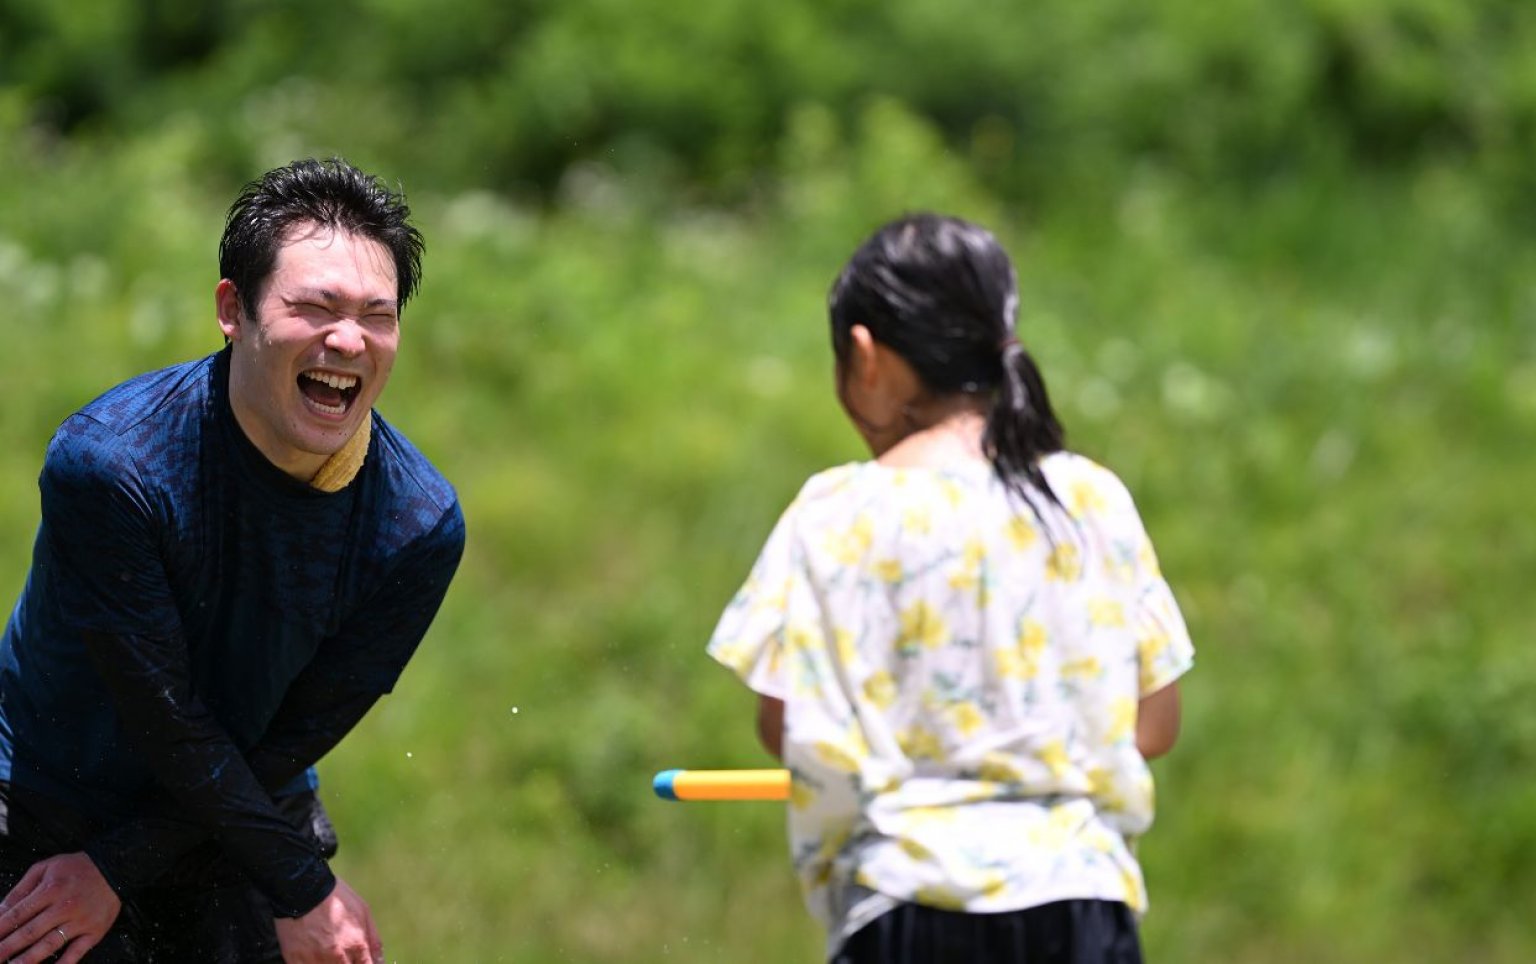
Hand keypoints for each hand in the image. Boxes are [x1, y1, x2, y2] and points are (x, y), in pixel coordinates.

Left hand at [0, 852, 120, 963]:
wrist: (115, 867)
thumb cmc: (76, 867)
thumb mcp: (45, 868)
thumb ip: (21, 889)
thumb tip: (0, 910)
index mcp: (50, 889)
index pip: (17, 914)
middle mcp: (64, 907)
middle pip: (29, 932)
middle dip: (6, 948)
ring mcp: (80, 921)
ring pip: (49, 945)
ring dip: (28, 960)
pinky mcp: (94, 931)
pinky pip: (77, 952)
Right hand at [274, 876, 382, 962]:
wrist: (302, 889)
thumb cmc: (335, 898)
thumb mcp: (363, 912)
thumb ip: (373, 940)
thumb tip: (380, 961)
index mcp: (356, 945)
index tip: (359, 960)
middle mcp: (337, 957)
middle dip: (347, 963)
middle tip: (341, 951)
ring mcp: (314, 961)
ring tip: (325, 949)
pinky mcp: (295, 961)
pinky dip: (311, 963)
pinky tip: (312, 952)